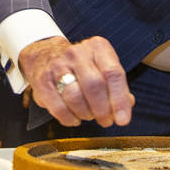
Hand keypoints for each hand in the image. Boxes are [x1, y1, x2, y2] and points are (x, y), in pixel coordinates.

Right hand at [18, 36, 133, 127]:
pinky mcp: (42, 81)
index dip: (120, 99)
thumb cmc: (82, 67)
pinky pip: (58, 107)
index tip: (123, 120)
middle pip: (94, 85)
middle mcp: (77, 53)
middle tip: (106, 121)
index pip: (113, 73)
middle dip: (102, 110)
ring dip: (86, 114)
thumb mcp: (103, 68)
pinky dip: (69, 119)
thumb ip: (117, 86)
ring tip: (89, 116)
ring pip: (75, 97)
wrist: (46, 55)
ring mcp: (57, 65)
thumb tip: (127, 106)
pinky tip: (74, 118)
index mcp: (97, 47)